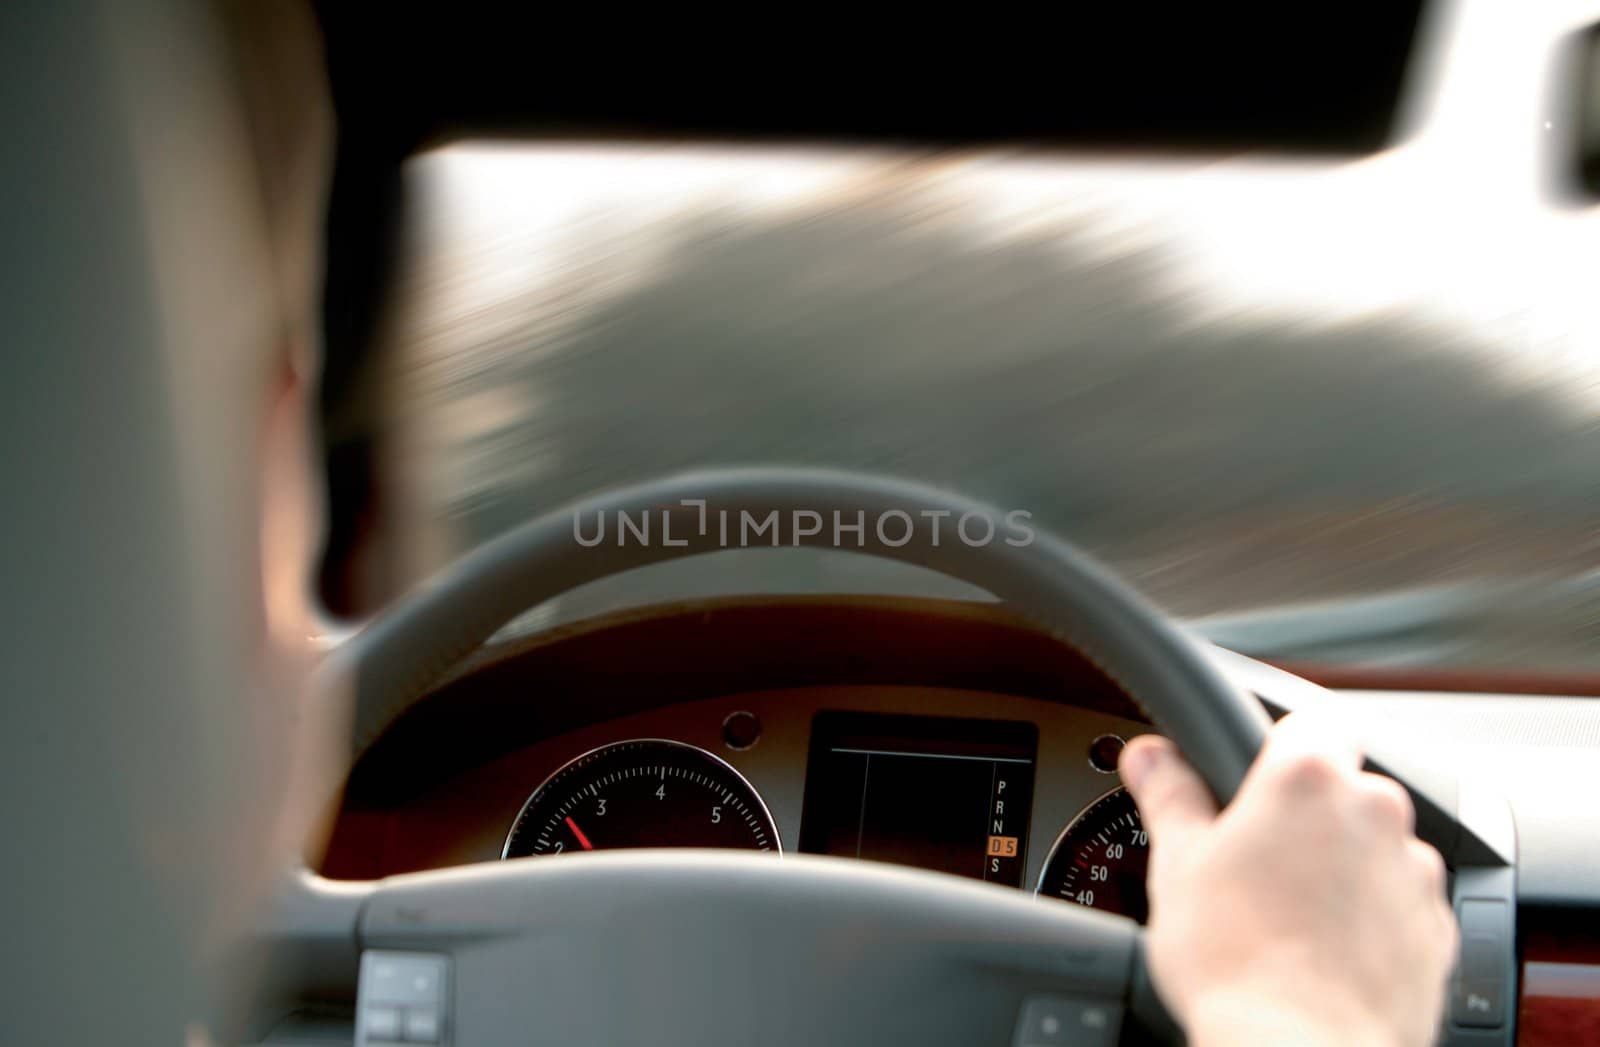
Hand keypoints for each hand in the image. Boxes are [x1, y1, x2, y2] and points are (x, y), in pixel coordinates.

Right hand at [1119, 712, 1457, 1046]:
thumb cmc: (1237, 963)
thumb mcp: (1178, 865)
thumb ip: (1168, 794)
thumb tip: (1148, 755)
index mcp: (1308, 779)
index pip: (1307, 718)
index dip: (1275, 742)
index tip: (1250, 773)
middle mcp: (1375, 812)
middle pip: (1339, 786)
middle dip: (1301, 815)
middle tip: (1251, 861)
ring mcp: (1415, 872)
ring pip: (1372, 845)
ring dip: (1338, 865)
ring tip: (1285, 916)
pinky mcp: (1436, 929)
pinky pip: (1399, 901)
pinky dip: (1368, 915)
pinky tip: (1321, 948)